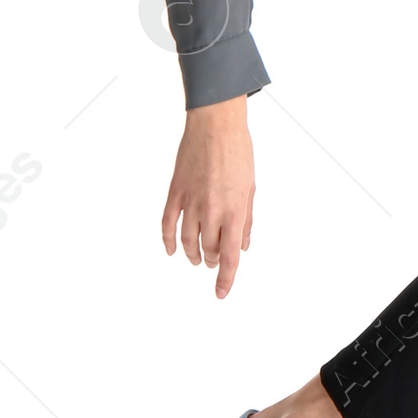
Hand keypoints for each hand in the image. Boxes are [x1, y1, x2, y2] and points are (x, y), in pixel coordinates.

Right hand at [161, 95, 253, 297]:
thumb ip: (246, 220)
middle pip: (210, 250)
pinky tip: (171, 250)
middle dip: (213, 261)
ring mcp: (190, 203)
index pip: (230, 257)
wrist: (215, 124)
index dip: (226, 279)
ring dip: (192, 254)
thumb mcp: (250, 188)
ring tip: (197, 259)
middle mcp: (211, 211)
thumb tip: (243, 246)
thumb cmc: (238, 152)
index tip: (221, 293)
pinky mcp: (175, 192)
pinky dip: (168, 241)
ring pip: (187, 242)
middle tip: (215, 262)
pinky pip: (167, 224)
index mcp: (234, 211)